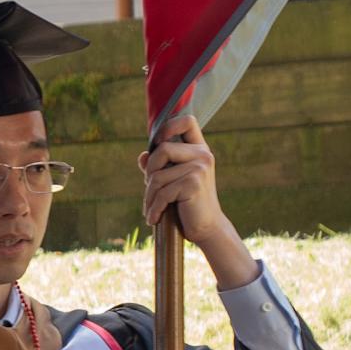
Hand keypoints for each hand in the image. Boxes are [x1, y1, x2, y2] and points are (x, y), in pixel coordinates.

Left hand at [141, 116, 254, 288]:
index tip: (157, 142)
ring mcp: (200, 168)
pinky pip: (162, 193)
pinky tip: (153, 218)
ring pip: (157, 176)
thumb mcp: (171, 181)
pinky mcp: (194, 184)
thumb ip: (158, 167)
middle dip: (150, 172)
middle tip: (150, 191)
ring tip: (151, 209)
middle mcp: (202, 155)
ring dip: (149, 196)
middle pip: (162, 150)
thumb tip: (142, 156)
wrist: (207, 228)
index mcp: (199, 150)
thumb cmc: (187, 203)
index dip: (169, 126)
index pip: (187, 121)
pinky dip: (154, 208)